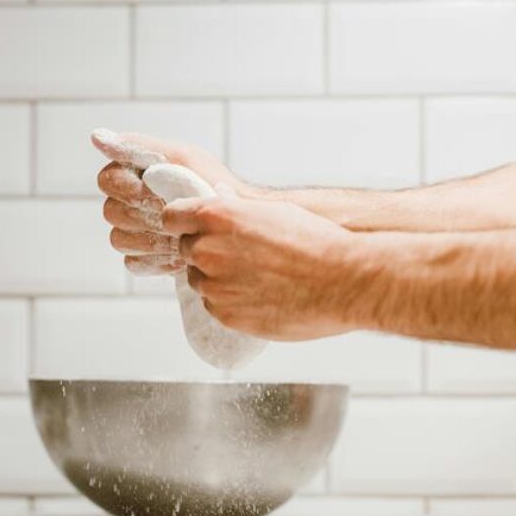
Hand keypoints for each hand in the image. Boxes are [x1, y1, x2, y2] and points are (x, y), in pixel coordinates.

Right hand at [92, 129, 259, 275]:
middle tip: (170, 210)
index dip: (125, 186)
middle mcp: (128, 205)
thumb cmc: (211, 183)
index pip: (106, 181)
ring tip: (179, 232)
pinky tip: (178, 251)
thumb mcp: (181, 157)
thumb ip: (138, 147)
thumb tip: (96, 136)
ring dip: (150, 236)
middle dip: (143, 212)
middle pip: (110, 212)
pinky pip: (134, 262)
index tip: (148, 186)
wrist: (237, 222)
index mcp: (132, 176)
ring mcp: (134, 234)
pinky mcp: (145, 260)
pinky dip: (156, 257)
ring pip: (119, 239)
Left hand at [162, 190, 361, 340]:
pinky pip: (215, 306)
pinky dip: (231, 302)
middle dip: (206, 251)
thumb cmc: (316, 242)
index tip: (194, 228)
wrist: (343, 281)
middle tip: (240, 256)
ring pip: (199, 281)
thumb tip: (220, 200)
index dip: (183, 222)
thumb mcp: (274, 211)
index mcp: (216, 216)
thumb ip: (236, 210)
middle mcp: (207, 250)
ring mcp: (214, 286)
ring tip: (256, 278)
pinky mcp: (226, 315)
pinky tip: (261, 296)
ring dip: (218, 279)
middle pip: (187, 250)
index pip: (172, 217)